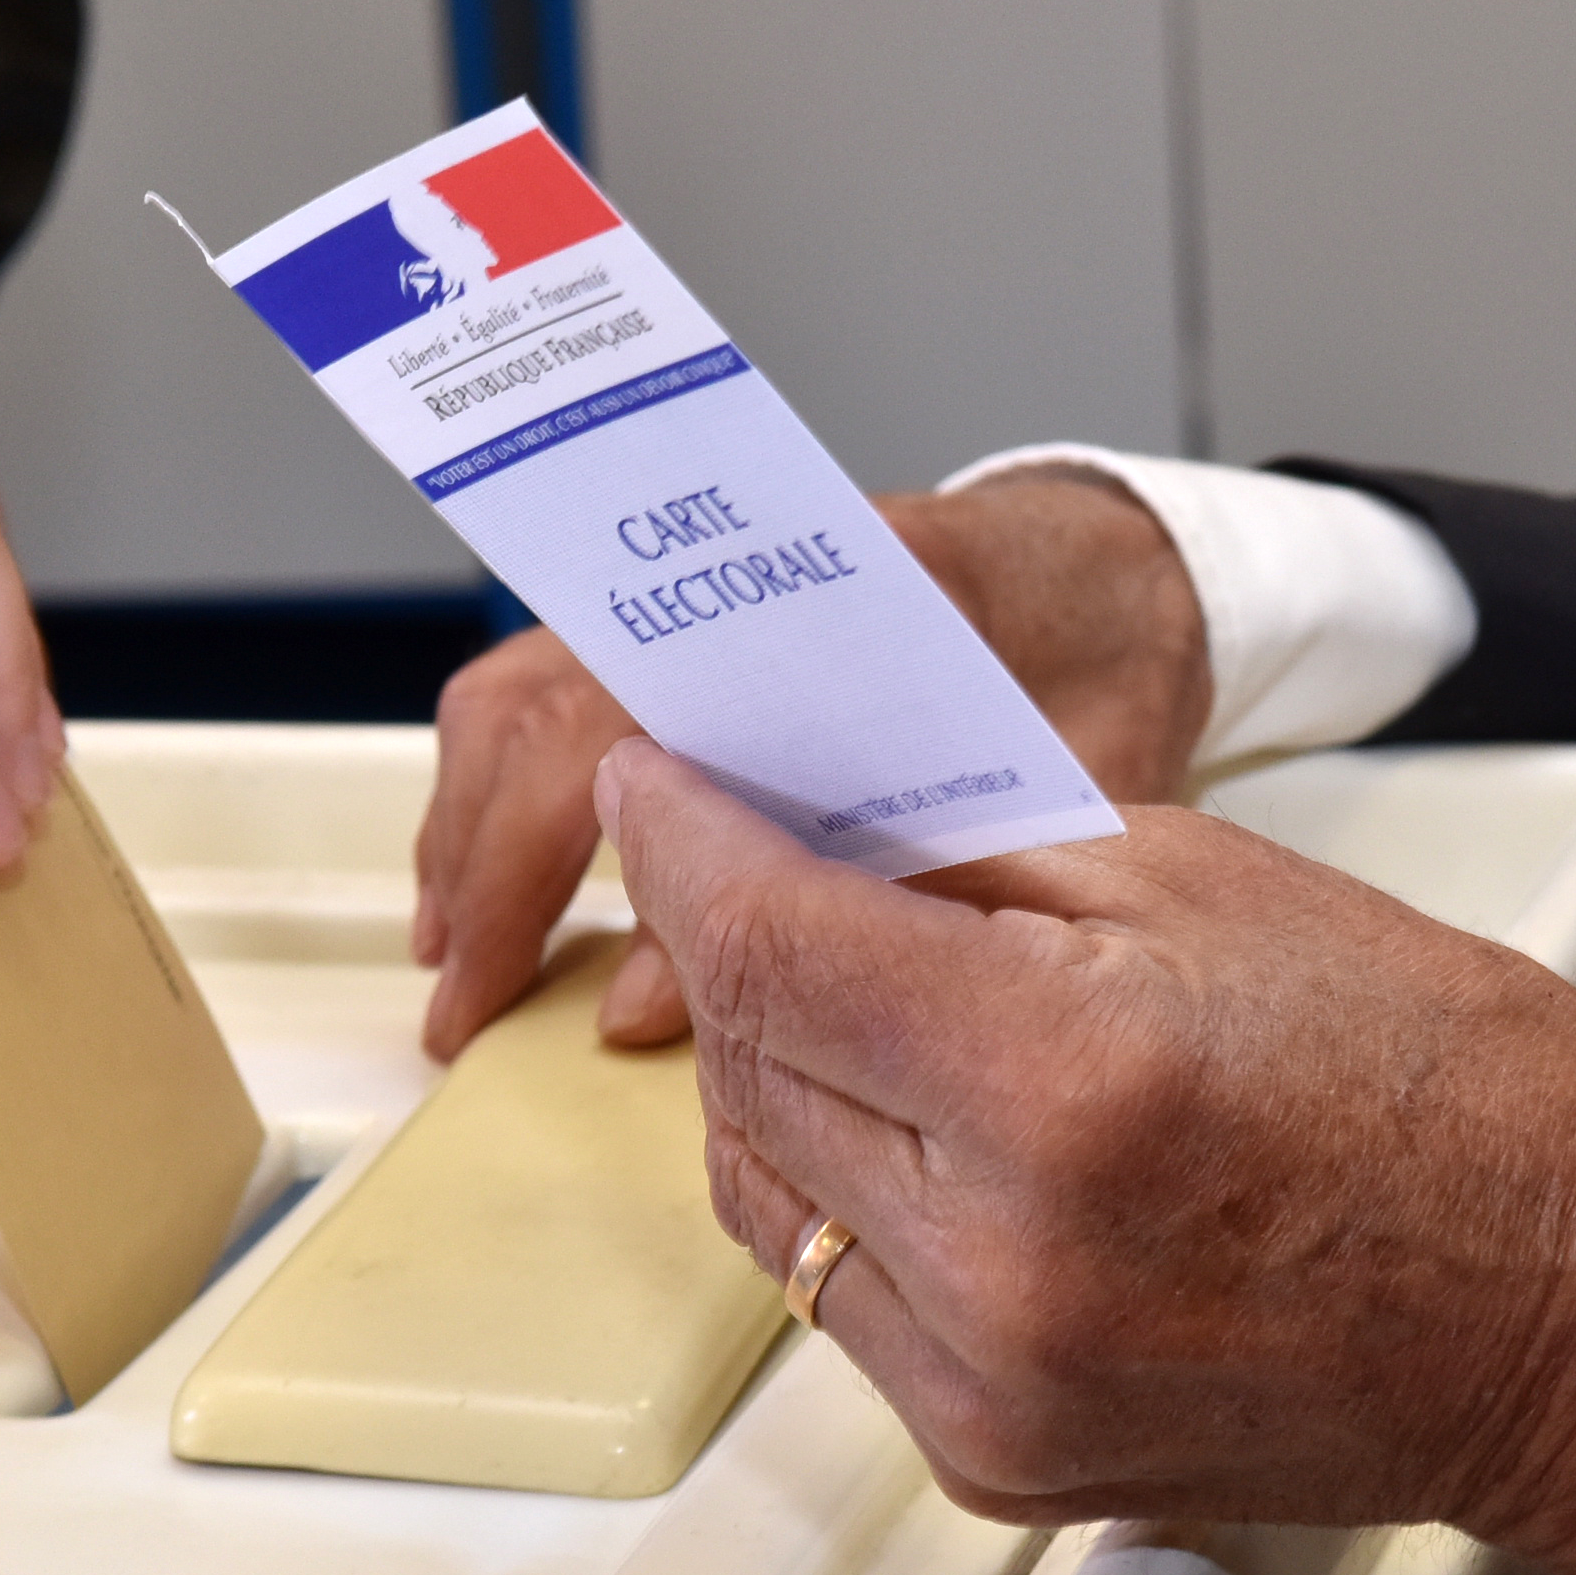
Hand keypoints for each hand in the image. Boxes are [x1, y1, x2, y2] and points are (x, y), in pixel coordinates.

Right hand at [409, 473, 1209, 1058]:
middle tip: (460, 999)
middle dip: (481, 862)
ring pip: (521, 689)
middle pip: (543, 705)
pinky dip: (499, 780)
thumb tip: (640, 1006)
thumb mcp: (1017, 816)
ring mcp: (698, 587)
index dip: (543, 861)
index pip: (633, 728)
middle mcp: (742, 573)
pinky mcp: (684, 613)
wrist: (1122, 567)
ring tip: (453, 948)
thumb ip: (855, 902)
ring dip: (468, 820)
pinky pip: (543, 682)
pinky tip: (493, 874)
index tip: (496, 969)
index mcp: (842, 603)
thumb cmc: (1096, 689)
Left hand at [597, 737, 1575, 1574]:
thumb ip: (958, 856)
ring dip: (768, 1072)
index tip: (653, 788)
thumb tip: (787, 820)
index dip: (686, 845)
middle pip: (742, 1059)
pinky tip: (903, 1125)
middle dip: (727, 942)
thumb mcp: (1191, 881)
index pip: (767, 942)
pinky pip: (828, 1294)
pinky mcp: (989, 1455)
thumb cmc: (1445, 1085)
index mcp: (1061, 1085)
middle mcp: (1004, 1258)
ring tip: (836, 990)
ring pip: (754, 1186)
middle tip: (744, 862)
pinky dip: (835, 1193)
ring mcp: (989, 1380)